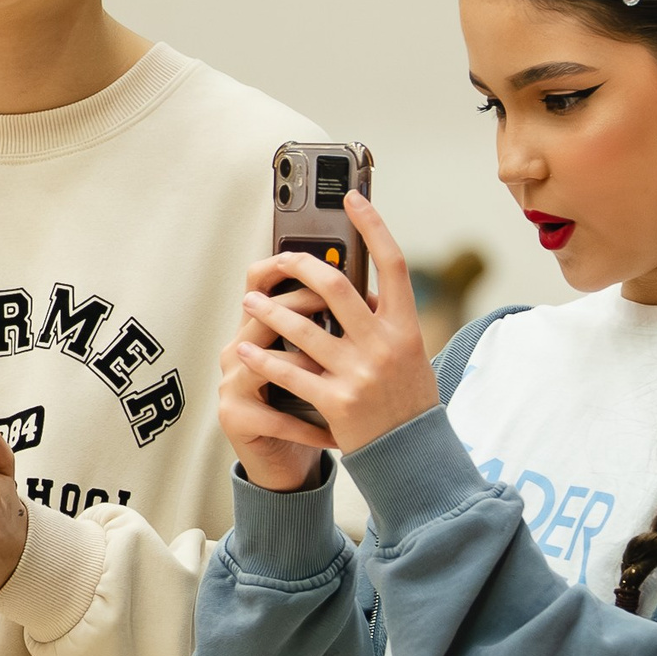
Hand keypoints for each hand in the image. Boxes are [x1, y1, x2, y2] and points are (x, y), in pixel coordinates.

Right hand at [217, 256, 336, 491]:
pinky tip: (339, 433)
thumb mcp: (316, 362)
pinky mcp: (234, 417)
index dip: (285, 265)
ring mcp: (231, 382)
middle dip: (304, 304)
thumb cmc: (308, 406)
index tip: (329, 260)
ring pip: (269, 361)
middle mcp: (236, 349)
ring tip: (342, 370)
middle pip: (262, 312)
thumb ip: (329, 330)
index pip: (258, 281)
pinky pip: (278, 416)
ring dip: (310, 364)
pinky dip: (312, 427)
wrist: (283, 463)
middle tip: (343, 307)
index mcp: (256, 329)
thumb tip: (373, 294)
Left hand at [229, 193, 436, 453]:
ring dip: (269, 312)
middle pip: (336, 287)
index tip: (353, 198)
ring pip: (303, 328)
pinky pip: (289, 372)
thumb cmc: (407, 401)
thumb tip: (357, 289)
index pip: (393, 264)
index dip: (374, 226)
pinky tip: (243, 350)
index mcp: (406, 328)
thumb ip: (385, 322)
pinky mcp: (336, 402)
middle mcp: (385, 345)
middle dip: (301, 266)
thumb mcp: (410, 356)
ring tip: (248, 303)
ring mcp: (360, 374)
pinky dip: (262, 360)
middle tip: (279, 259)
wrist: (412, 457)